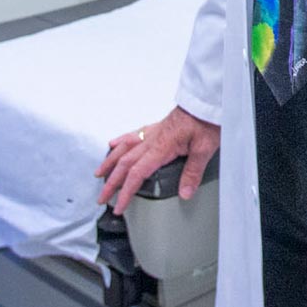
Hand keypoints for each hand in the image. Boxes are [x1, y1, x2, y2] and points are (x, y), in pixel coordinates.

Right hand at [94, 106, 219, 214]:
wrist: (206, 100)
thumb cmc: (206, 120)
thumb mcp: (204, 149)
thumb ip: (192, 172)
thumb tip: (184, 193)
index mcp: (161, 147)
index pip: (137, 173)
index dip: (126, 192)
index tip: (119, 206)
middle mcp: (152, 139)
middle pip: (124, 163)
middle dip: (111, 183)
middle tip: (102, 198)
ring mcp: (153, 132)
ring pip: (124, 148)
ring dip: (110, 162)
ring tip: (99, 173)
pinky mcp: (157, 127)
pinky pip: (133, 135)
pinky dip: (120, 140)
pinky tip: (113, 143)